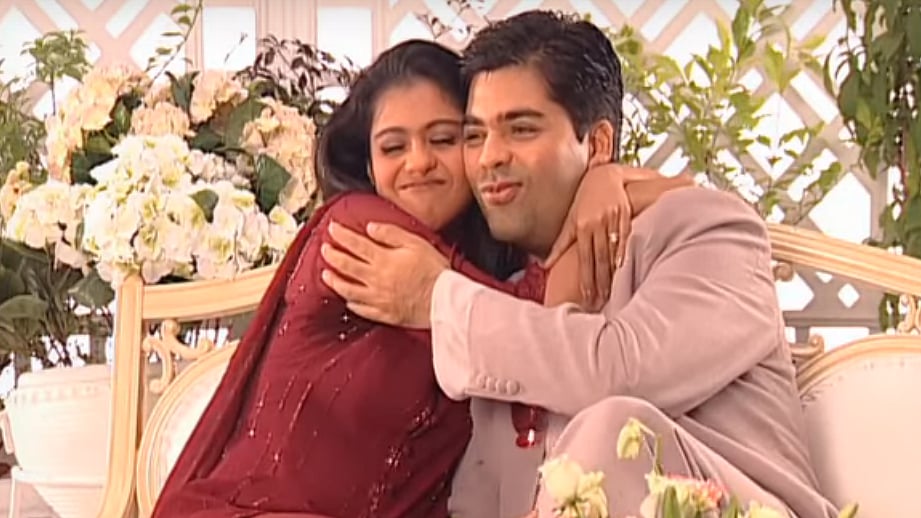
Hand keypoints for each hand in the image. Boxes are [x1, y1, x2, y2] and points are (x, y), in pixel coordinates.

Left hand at [320, 220, 447, 327]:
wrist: (444, 301)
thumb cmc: (435, 271)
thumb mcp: (416, 243)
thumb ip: (391, 234)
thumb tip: (371, 228)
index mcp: (383, 260)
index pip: (355, 244)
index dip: (341, 235)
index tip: (332, 229)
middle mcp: (375, 279)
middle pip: (347, 266)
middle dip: (332, 255)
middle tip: (324, 248)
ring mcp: (377, 299)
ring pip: (348, 289)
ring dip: (334, 280)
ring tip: (326, 274)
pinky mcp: (384, 314)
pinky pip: (361, 309)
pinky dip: (351, 303)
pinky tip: (348, 299)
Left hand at [545, 163, 631, 305]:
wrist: (605, 177)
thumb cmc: (585, 201)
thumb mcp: (570, 221)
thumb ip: (560, 244)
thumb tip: (545, 265)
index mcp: (581, 227)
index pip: (584, 260)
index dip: (586, 280)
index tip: (587, 298)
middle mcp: (596, 224)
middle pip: (599, 259)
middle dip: (600, 283)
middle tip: (600, 302)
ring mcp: (612, 219)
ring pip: (612, 251)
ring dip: (613, 273)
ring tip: (614, 292)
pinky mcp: (625, 215)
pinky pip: (626, 237)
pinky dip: (625, 253)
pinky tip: (625, 268)